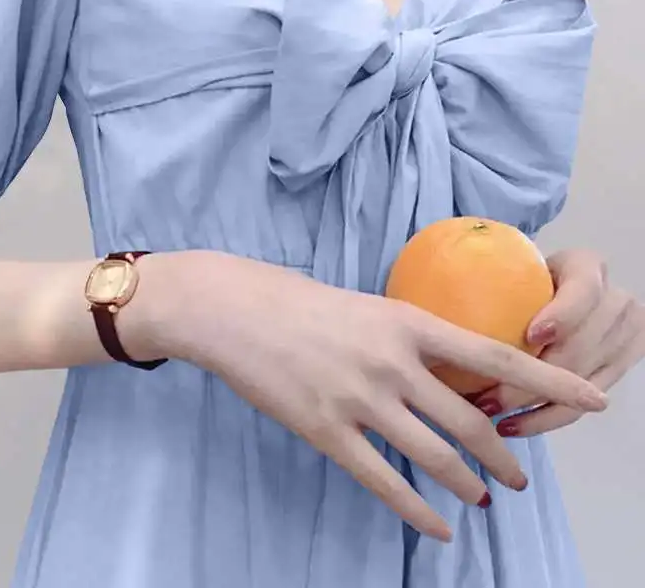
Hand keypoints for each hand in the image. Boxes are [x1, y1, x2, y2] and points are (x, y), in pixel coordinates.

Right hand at [135, 251, 609, 542]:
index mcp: (406, 322)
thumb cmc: (297, 300)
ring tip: (486, 500)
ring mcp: (359, 400)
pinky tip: (438, 528)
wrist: (234, 310)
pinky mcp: (326, 431)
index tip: (593, 397)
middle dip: (506, 455)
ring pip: (435, 456)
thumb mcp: (363, 305)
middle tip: (520, 476)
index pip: (497, 357)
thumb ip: (405, 338)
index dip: (551, 381)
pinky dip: (419, 510)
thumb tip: (442, 373)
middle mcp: (392, 363)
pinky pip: (384, 481)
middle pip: (471, 421)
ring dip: (470, 485)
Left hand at [470, 249, 643, 437]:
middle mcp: (615, 302)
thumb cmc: (509, 275)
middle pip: (584, 346)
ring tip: (489, 414)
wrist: (543, 290)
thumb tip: (420, 295)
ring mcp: (623, 339)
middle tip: (488, 394)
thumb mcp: (500, 264)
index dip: (564, 315)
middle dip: (535, 377)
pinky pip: (582, 405)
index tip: (532, 336)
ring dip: (534, 403)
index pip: (584, 289)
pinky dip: (544, 419)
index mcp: (587, 267)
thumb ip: (478, 270)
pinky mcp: (616, 371)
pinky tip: (509, 426)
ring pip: (584, 382)